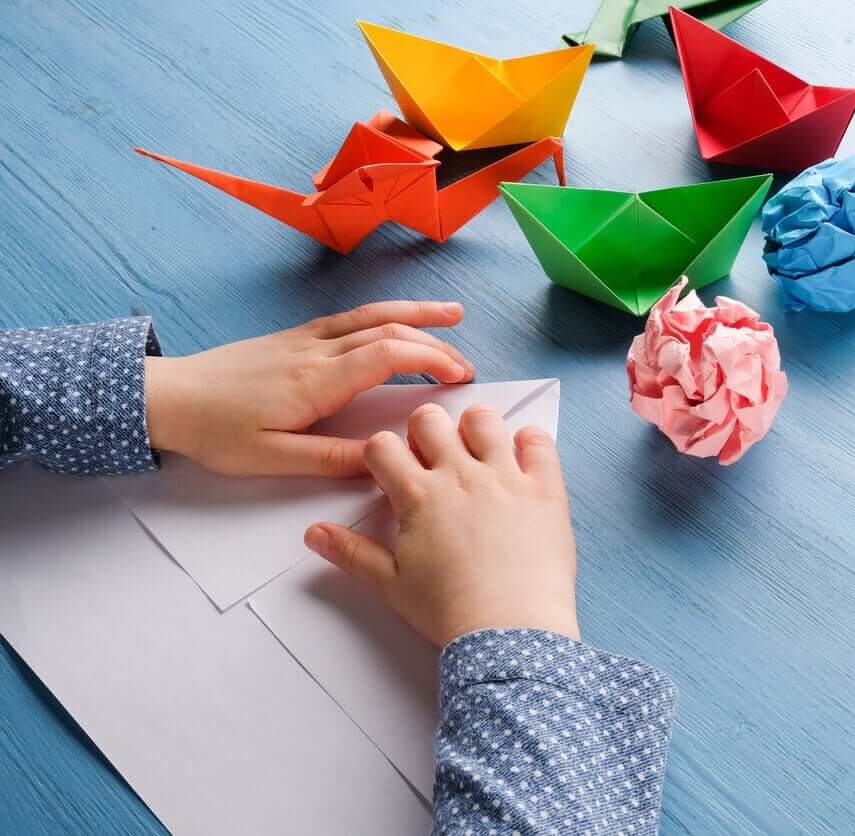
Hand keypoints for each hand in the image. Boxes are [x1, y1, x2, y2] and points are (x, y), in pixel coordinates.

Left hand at [144, 301, 474, 477]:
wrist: (166, 398)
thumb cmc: (214, 432)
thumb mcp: (271, 460)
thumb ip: (328, 460)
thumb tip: (380, 462)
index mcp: (316, 381)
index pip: (387, 356)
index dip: (430, 360)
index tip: (461, 376)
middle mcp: (316, 352)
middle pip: (388, 331)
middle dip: (435, 342)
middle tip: (468, 363)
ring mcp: (305, 340)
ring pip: (370, 316)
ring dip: (415, 314)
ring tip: (451, 315)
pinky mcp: (294, 338)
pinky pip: (350, 318)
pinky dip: (383, 315)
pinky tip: (396, 320)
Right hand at [303, 403, 578, 647]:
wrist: (510, 630)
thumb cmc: (452, 611)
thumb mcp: (391, 585)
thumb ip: (352, 553)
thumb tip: (315, 533)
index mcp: (419, 497)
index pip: (383, 446)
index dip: (383, 453)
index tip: (394, 470)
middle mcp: (461, 477)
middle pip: (430, 420)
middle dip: (425, 431)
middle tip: (434, 458)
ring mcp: (506, 478)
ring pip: (483, 420)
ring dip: (475, 428)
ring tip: (477, 452)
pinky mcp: (544, 489)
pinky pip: (539, 443)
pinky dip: (531, 441)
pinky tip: (522, 456)